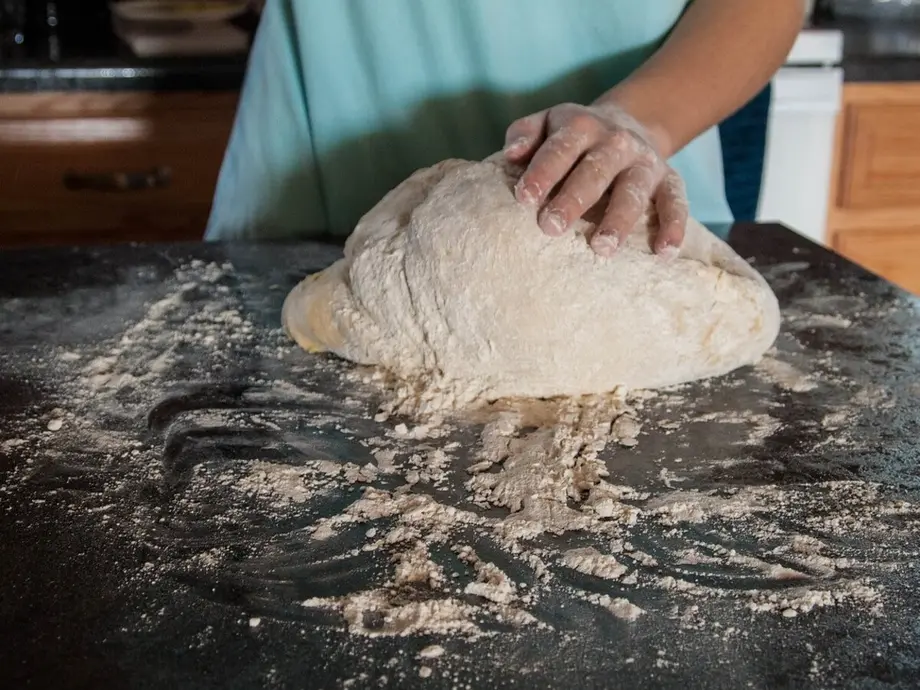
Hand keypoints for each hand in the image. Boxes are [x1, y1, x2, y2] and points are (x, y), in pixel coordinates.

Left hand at [503, 102, 687, 257]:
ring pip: (633, 191)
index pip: (560, 148)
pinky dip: (674, 226)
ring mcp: (645, 163)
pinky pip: (676, 203)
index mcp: (581, 127)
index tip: (524, 198)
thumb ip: (524, 134)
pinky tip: (664, 253)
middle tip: (550, 228)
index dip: (542, 172)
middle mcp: (616, 142)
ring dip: (618, 220)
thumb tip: (510, 155)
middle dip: (573, 200)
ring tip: (601, 248)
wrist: (629, 123)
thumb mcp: (547, 123)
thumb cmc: (574, 137)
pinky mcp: (669, 180)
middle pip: (594, 171)